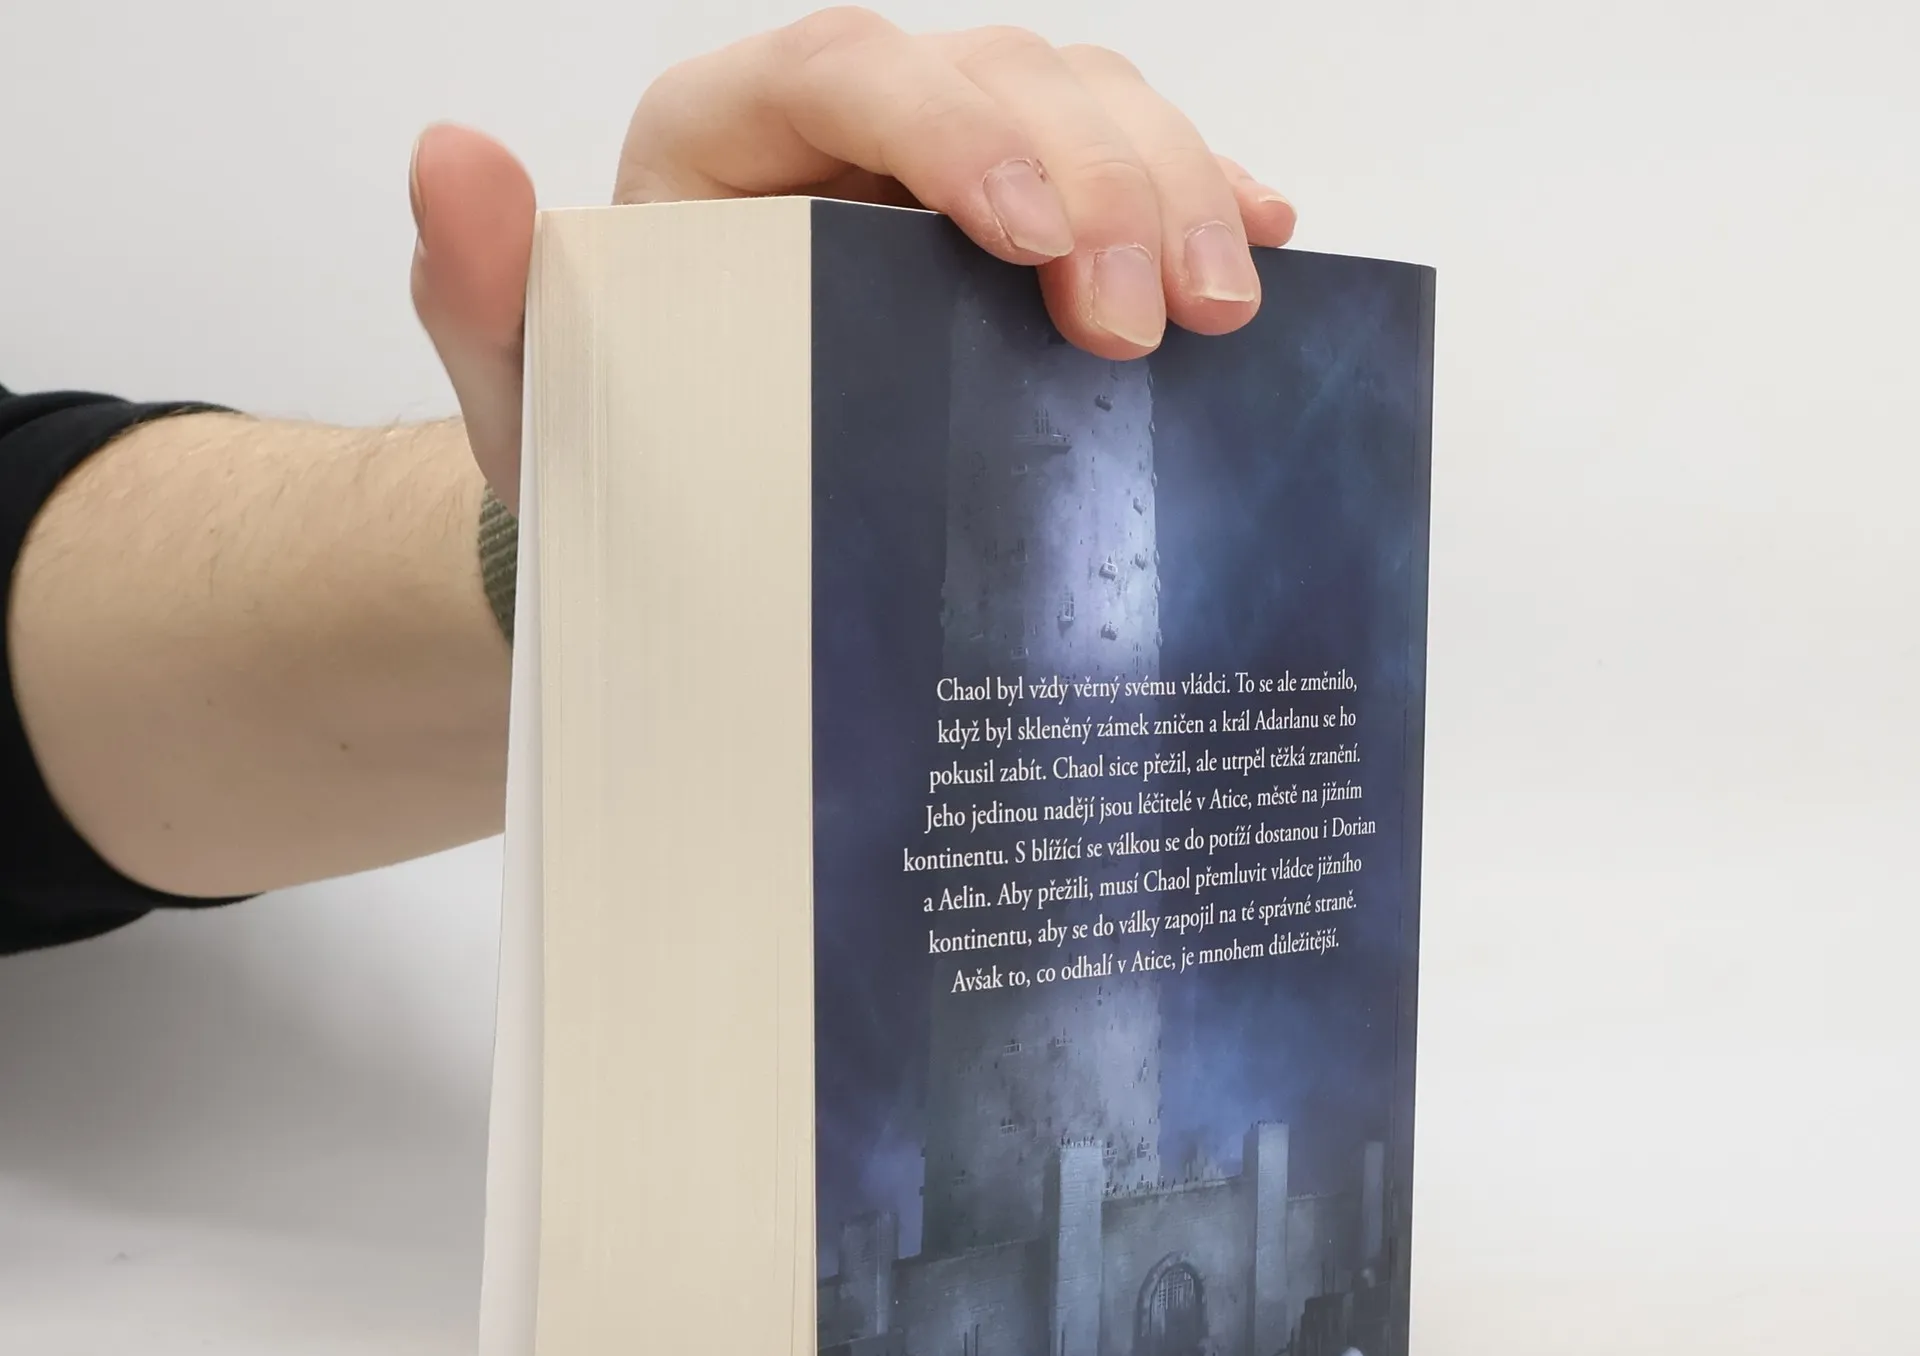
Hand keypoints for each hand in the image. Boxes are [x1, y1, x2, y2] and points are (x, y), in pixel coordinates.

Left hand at [410, 10, 1295, 502]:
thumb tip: (451, 162)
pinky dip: (1196, 195)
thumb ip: (485, 289)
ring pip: (1084, 105)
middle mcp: (849, 128)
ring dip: (1174, 187)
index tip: (1031, 238)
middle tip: (1149, 320)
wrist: (677, 510)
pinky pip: (1123, 172)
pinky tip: (1254, 242)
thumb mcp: (531, 389)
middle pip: (1000, 75)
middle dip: (1100, 180)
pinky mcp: (1018, 235)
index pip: (845, 67)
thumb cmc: (610, 447)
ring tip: (1220, 308)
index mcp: (727, 136)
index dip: (955, 126)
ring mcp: (948, 172)